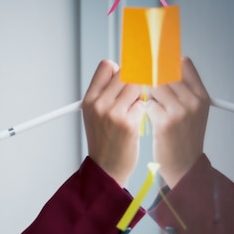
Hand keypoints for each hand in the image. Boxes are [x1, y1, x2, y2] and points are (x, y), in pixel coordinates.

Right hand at [82, 60, 144, 186]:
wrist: (106, 168)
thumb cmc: (104, 140)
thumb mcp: (94, 114)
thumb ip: (105, 93)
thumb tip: (124, 70)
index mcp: (89, 99)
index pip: (106, 65)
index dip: (120, 69)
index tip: (128, 76)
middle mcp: (99, 104)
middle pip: (125, 73)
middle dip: (135, 80)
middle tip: (135, 94)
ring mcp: (113, 113)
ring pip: (137, 86)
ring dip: (141, 94)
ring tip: (136, 107)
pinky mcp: (129, 123)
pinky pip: (144, 104)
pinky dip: (144, 110)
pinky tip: (139, 120)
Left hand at [146, 57, 209, 187]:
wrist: (184, 166)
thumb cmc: (182, 138)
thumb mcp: (192, 111)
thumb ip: (181, 90)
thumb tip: (159, 68)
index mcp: (201, 95)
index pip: (183, 64)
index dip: (163, 61)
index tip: (149, 61)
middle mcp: (193, 100)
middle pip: (164, 73)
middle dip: (148, 76)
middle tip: (137, 80)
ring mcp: (180, 111)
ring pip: (153, 86)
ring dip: (143, 92)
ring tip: (142, 102)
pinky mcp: (166, 122)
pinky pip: (146, 104)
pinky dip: (141, 107)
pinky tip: (142, 116)